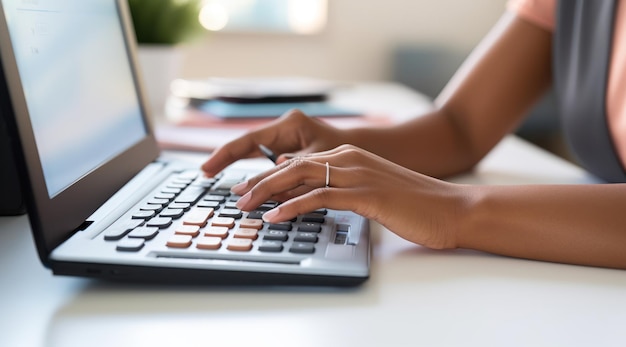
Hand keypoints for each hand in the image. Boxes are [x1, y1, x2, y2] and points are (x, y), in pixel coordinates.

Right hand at [201, 109, 343, 176]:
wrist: (367, 152)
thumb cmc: (348, 155)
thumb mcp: (318, 165)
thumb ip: (291, 175)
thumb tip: (265, 185)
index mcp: (290, 125)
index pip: (250, 140)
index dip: (226, 155)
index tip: (208, 168)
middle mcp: (285, 128)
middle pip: (247, 145)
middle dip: (226, 160)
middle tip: (205, 174)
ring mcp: (287, 137)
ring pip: (255, 153)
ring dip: (239, 167)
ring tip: (215, 178)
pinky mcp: (290, 148)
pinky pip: (266, 160)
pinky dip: (256, 172)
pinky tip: (244, 183)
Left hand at [231, 144, 467, 249]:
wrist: (451, 208)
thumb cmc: (414, 204)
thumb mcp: (372, 191)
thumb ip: (344, 188)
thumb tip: (317, 196)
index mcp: (350, 156)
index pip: (300, 162)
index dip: (270, 173)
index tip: (249, 186)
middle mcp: (349, 158)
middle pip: (293, 166)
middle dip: (260, 180)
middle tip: (238, 195)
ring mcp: (357, 174)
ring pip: (300, 177)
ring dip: (267, 191)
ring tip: (245, 206)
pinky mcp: (365, 193)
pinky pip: (319, 197)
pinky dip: (292, 206)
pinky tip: (274, 216)